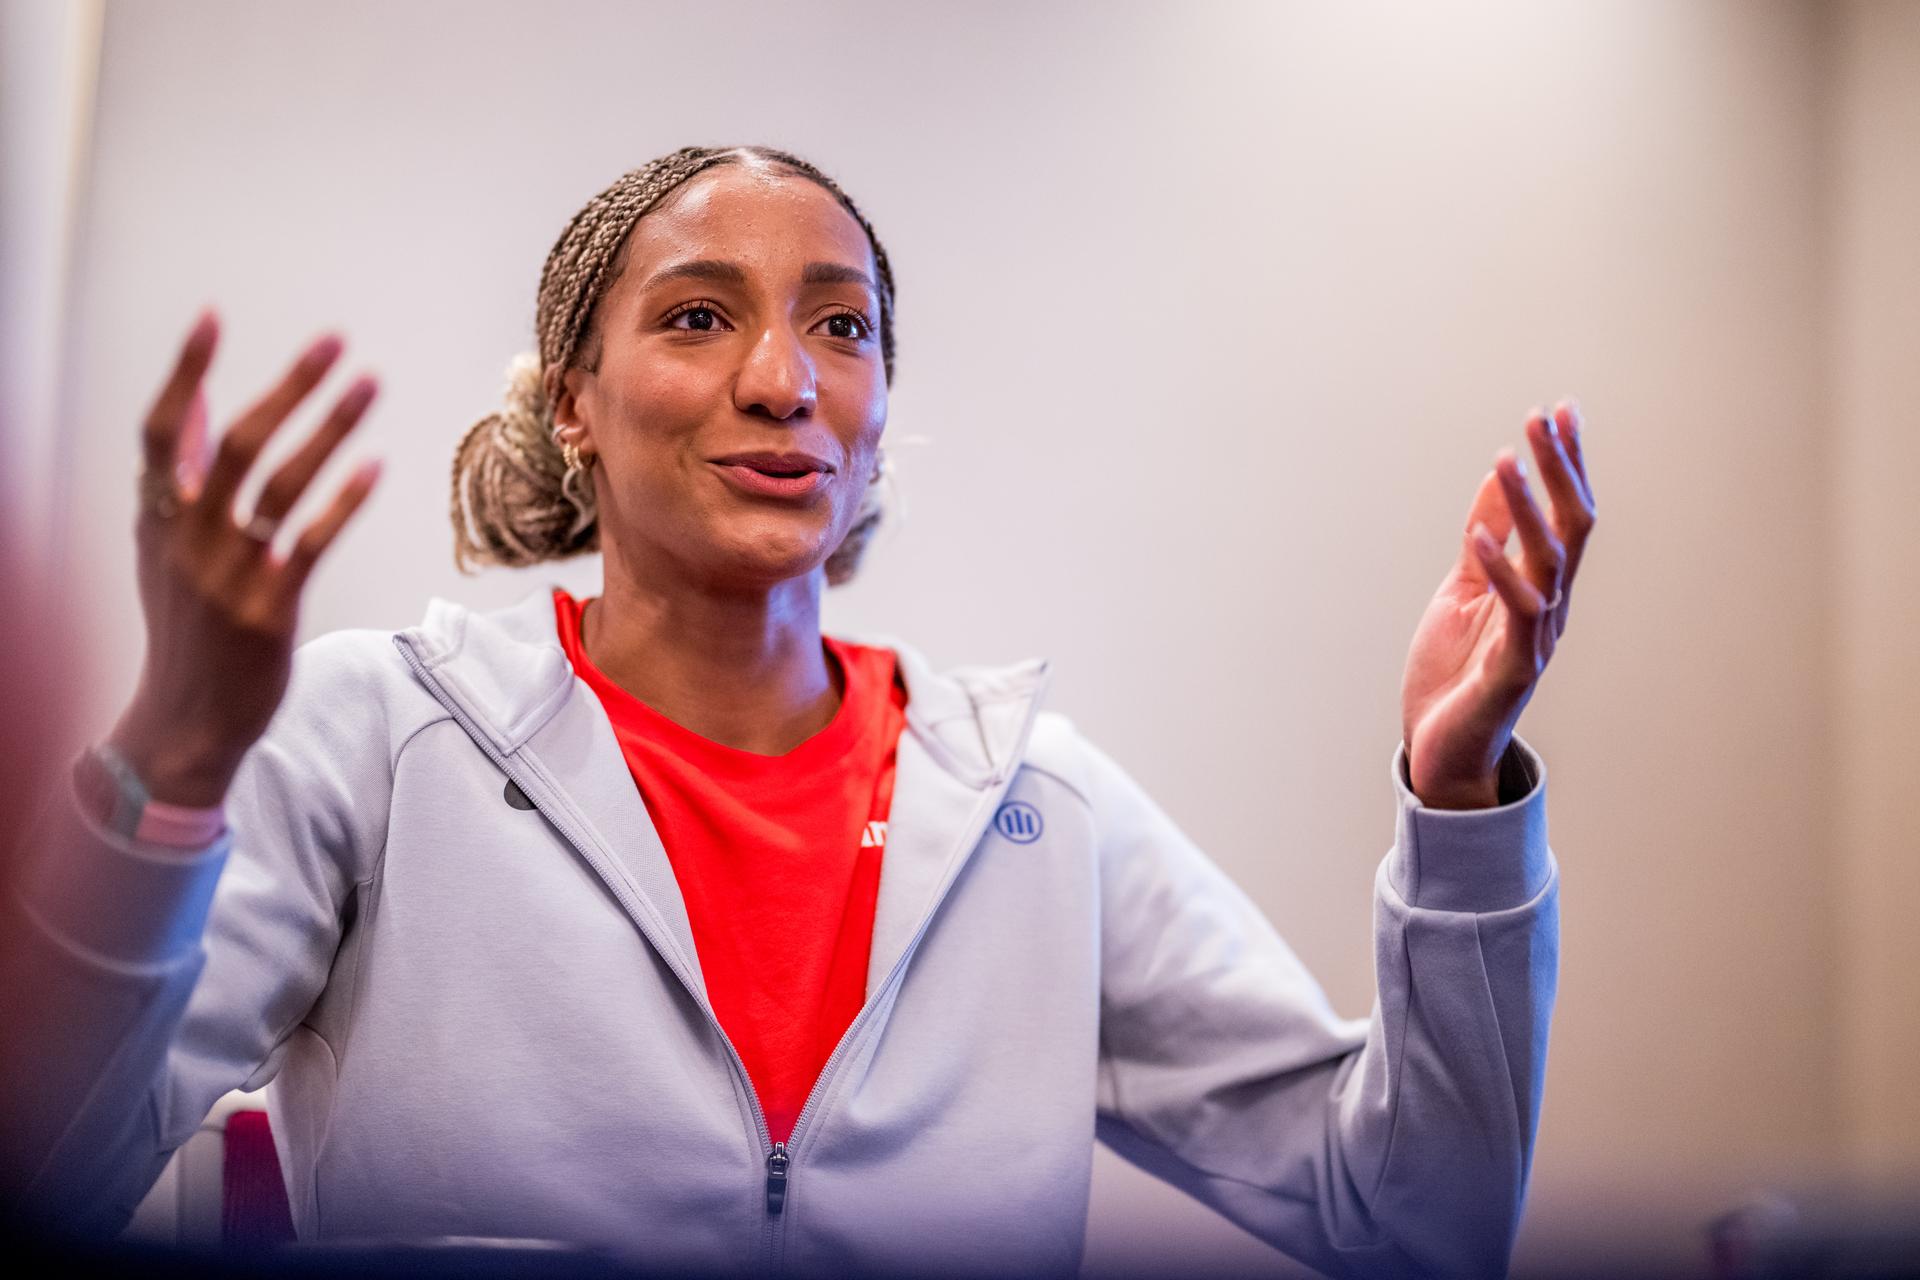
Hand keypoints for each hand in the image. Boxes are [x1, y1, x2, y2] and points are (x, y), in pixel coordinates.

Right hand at [105, 311, 382, 806]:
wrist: (186, 721)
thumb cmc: (186, 627)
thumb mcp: (165, 550)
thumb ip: (182, 479)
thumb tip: (201, 406)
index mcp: (156, 519)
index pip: (163, 430)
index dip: (185, 372)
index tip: (212, 318)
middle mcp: (186, 540)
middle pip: (237, 444)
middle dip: (288, 387)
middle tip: (333, 342)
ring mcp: (226, 576)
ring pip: (282, 485)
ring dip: (331, 428)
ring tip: (370, 384)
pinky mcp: (267, 610)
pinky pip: (308, 544)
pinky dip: (343, 501)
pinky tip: (374, 466)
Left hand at [1399, 401, 1596, 808]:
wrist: (1443, 752)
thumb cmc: (1455, 675)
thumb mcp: (1464, 591)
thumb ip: (1485, 540)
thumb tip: (1498, 482)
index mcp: (1541, 587)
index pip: (1566, 513)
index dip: (1567, 463)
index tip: (1560, 411)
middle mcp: (1550, 606)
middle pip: (1572, 526)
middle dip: (1560, 470)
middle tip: (1544, 417)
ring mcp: (1536, 636)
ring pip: (1549, 561)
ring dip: (1527, 508)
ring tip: (1506, 457)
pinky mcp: (1513, 667)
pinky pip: (1515, 611)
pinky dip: (1497, 570)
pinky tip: (1476, 535)